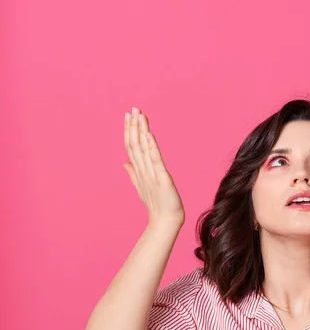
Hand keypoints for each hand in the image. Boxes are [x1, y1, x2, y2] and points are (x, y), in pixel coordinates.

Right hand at [123, 107, 184, 225]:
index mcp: (139, 170)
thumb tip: (124, 163)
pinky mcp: (161, 178)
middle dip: (133, 126)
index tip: (129, 115)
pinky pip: (155, 160)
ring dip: (141, 132)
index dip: (129, 131)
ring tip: (139, 115)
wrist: (165, 221)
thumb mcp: (143, 186)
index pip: (132, 146)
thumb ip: (133, 173)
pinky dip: (152, 147)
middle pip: (135, 144)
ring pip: (142, 149)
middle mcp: (142, 170)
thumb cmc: (156, 204)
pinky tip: (149, 135)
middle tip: (132, 109)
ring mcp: (150, 174)